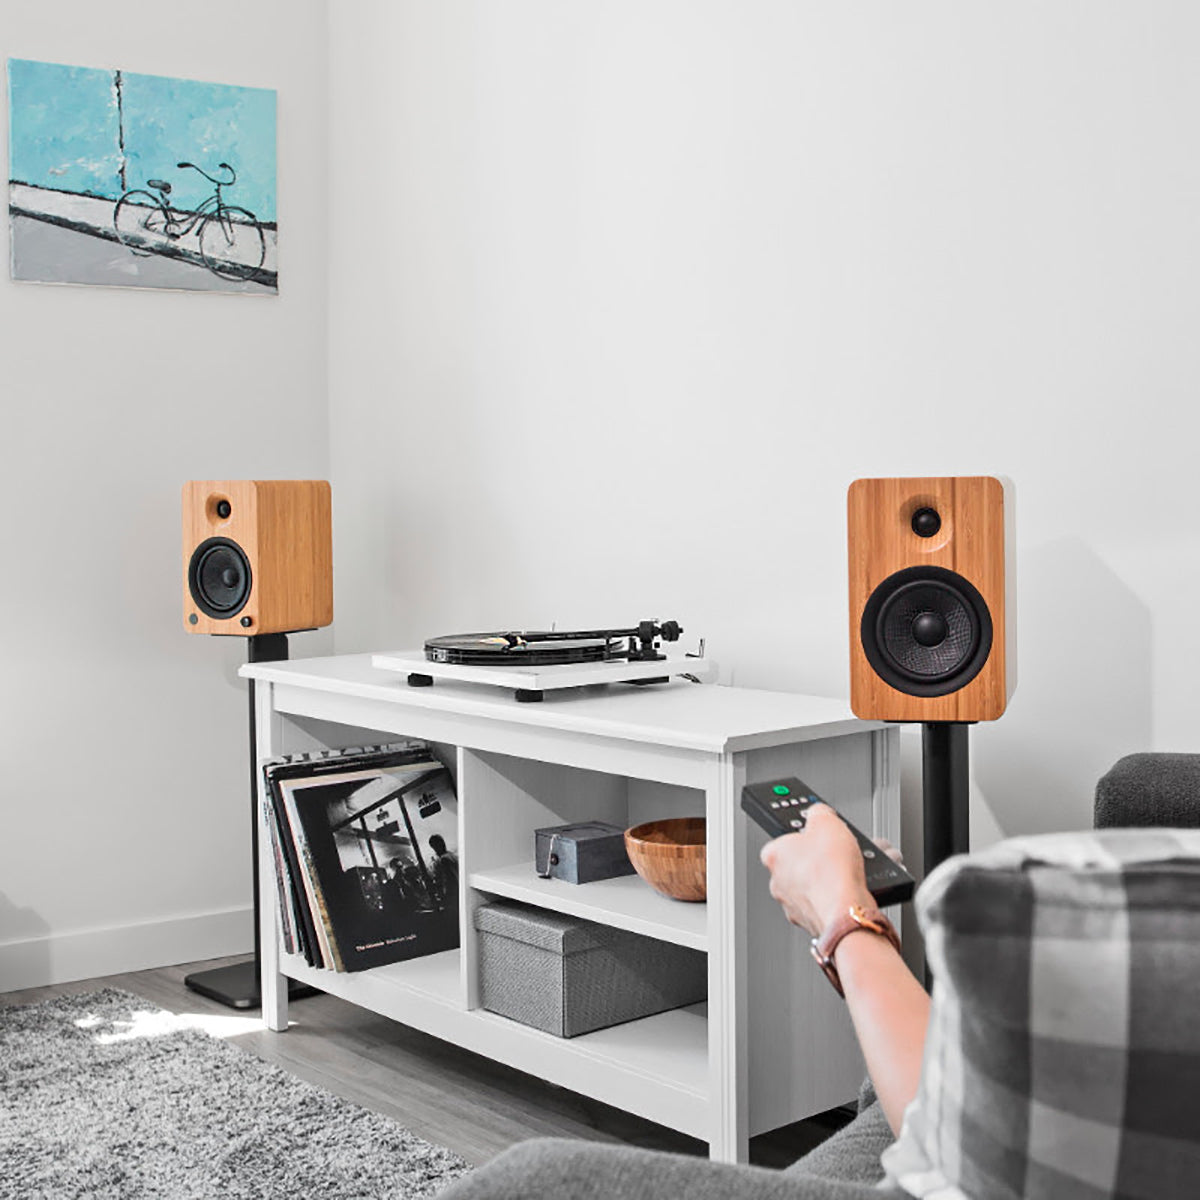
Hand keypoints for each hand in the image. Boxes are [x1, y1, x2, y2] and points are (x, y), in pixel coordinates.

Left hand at [759, 804, 873, 936]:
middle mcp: (779, 883)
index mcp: (774, 855)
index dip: (806, 834)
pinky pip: (832, 902)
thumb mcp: (827, 821)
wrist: (846, 912)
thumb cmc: (831, 872)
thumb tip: (819, 812)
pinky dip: (846, 894)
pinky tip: (862, 885)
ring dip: (841, 874)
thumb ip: (819, 812)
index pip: (785, 839)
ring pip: (821, 883)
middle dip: (828, 854)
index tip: (818, 831)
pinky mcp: (814, 922)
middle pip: (806, 862)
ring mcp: (796, 905)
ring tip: (863, 865)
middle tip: (844, 849)